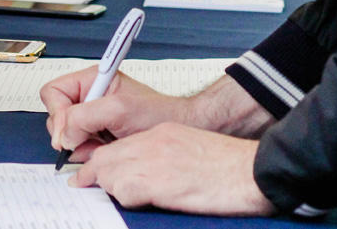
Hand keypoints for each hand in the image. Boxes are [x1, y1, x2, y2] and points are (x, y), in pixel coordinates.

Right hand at [42, 68, 189, 155]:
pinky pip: (78, 147)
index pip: (53, 93)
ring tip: (103, 144)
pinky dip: (88, 153)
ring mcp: (90, 118)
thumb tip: (63, 134)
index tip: (68, 131)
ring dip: (81, 145)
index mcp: (89, 80)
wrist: (178, 129)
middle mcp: (86, 97)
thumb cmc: (156, 112)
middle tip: (90, 139)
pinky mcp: (95, 135)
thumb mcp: (118, 109)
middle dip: (70, 133)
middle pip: (56, 116)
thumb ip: (84, 117)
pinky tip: (105, 150)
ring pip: (65, 135)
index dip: (57, 112)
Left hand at [70, 123, 274, 215]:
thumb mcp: (190, 150)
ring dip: (113, 188)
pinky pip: (124, 191)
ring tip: (128, 197)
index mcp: (162, 135)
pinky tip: (140, 202)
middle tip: (86, 185)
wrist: (251, 171)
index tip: (93, 173)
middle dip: (96, 174)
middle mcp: (153, 143)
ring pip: (110, 173)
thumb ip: (164, 156)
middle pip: (107, 157)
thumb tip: (146, 176)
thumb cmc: (229, 167)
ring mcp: (154, 161)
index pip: (119, 145)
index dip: (103, 161)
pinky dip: (126, 199)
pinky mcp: (158, 182)